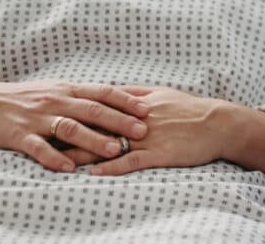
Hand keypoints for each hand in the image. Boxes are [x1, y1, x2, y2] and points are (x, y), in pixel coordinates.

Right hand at [0, 81, 150, 172]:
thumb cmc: (32, 98)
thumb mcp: (60, 90)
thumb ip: (87, 95)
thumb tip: (123, 96)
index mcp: (70, 90)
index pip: (104, 92)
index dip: (126, 100)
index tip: (148, 109)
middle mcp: (57, 101)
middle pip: (92, 110)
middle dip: (119, 121)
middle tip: (142, 131)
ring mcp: (39, 118)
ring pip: (70, 128)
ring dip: (93, 140)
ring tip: (113, 151)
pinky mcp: (20, 135)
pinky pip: (38, 148)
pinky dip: (54, 158)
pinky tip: (69, 168)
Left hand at [64, 86, 227, 175]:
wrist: (219, 123)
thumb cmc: (192, 109)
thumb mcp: (163, 93)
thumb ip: (136, 93)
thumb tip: (112, 90)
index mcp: (138, 102)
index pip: (101, 104)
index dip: (76, 109)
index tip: (53, 112)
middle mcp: (139, 118)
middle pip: (99, 125)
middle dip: (71, 131)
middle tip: (45, 136)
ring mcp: (148, 137)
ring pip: (110, 145)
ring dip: (83, 153)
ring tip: (58, 160)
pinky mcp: (158, 154)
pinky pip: (130, 162)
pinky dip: (110, 167)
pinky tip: (93, 173)